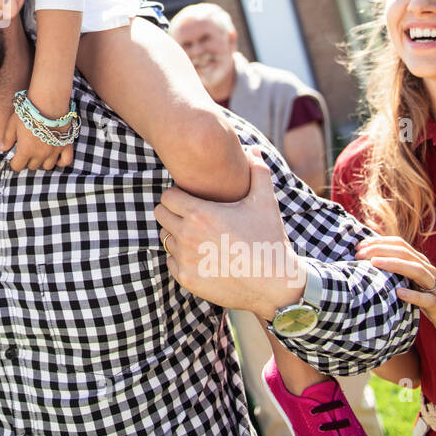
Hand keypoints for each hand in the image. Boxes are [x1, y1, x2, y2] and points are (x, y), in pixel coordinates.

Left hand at [0, 109, 74, 170]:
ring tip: (40, 151)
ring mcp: (54, 151)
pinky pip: (66, 161)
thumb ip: (7, 139)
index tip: (15, 156)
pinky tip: (55, 156)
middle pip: (32, 166)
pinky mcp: (66, 145)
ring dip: (42, 161)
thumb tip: (2, 149)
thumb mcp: (12, 124)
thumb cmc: (28, 112)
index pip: (17, 167)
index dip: (14, 162)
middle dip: (28, 160)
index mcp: (25, 150)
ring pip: (47, 166)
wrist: (48, 102)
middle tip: (28, 149)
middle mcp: (40, 154)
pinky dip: (60, 161)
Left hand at [153, 146, 305, 317]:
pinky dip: (181, 258)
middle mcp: (187, 235)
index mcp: (200, 213)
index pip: (168, 196)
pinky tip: (202, 255)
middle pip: (160, 214)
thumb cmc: (269, 239)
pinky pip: (170, 261)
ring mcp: (185, 259)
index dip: (179, 195)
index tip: (192, 200)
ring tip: (200, 236)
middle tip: (193, 217)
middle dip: (174, 213)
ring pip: (165, 238)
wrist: (275, 285)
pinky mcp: (187, 279)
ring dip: (177, 235)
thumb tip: (253, 150)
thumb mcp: (265, 202)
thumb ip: (257, 172)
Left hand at [355, 235, 435, 344]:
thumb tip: (369, 266)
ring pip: (417, 271)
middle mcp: (429, 272)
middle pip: (406, 254)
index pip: (400, 246)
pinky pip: (428, 300)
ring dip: (394, 265)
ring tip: (374, 264)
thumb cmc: (432, 301)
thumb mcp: (414, 285)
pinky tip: (399, 293)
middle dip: (381, 250)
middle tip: (359, 254)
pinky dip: (414, 295)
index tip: (358, 247)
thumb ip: (398, 274)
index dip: (379, 243)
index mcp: (421, 265)